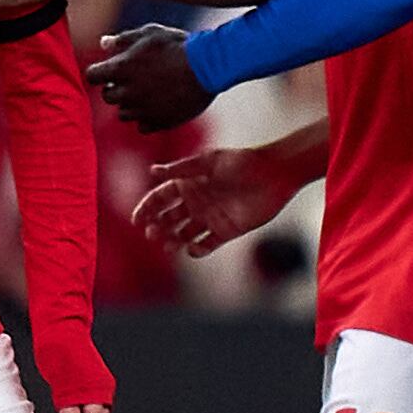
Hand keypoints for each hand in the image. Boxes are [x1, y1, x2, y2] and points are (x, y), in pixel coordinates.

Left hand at [88, 24, 211, 130]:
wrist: (210, 65)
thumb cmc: (178, 45)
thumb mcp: (150, 33)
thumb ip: (123, 39)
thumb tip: (103, 44)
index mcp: (120, 69)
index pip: (91, 76)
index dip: (99, 72)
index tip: (109, 69)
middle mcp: (127, 92)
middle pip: (107, 96)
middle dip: (115, 88)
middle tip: (132, 79)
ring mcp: (143, 110)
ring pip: (123, 114)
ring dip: (130, 104)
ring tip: (147, 92)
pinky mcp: (160, 122)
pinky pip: (142, 126)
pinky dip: (147, 118)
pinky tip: (158, 105)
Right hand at [132, 146, 297, 255]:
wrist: (275, 173)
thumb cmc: (242, 162)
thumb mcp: (208, 161)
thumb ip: (180, 169)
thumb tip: (152, 170)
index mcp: (189, 184)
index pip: (161, 198)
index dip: (147, 208)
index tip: (137, 219)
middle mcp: (197, 202)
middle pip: (169, 219)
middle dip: (157, 227)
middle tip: (152, 233)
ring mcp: (210, 218)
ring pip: (184, 234)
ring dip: (173, 240)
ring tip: (168, 244)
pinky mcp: (226, 231)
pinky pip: (207, 244)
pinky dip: (198, 250)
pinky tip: (192, 249)